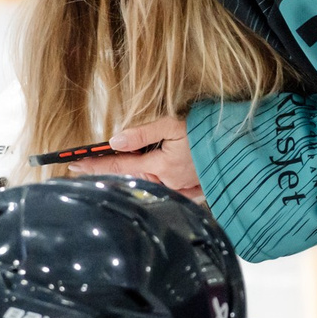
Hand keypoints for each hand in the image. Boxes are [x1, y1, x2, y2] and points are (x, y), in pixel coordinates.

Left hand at [64, 113, 200, 201]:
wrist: (245, 148)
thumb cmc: (212, 132)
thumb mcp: (175, 123)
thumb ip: (143, 132)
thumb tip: (116, 139)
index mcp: (161, 166)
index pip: (118, 166)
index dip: (93, 164)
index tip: (71, 163)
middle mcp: (169, 183)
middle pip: (132, 178)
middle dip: (112, 171)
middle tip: (85, 166)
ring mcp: (182, 191)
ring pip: (149, 184)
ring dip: (136, 177)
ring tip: (125, 167)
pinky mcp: (195, 194)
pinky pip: (170, 192)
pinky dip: (158, 185)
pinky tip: (157, 178)